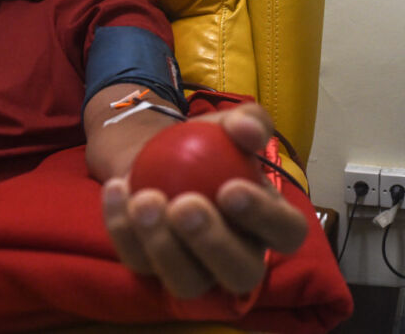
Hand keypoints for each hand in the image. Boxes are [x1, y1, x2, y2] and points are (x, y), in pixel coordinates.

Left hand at [101, 104, 308, 298]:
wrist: (162, 153)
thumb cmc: (210, 143)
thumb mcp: (233, 122)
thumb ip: (249, 121)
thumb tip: (248, 132)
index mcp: (272, 224)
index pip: (286, 232)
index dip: (264, 219)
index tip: (230, 189)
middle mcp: (241, 257)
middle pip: (242, 274)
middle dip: (213, 244)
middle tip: (185, 204)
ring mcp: (197, 271)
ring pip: (188, 283)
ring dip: (164, 247)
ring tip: (145, 199)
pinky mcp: (152, 270)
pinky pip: (138, 262)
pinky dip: (122, 227)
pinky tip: (118, 190)